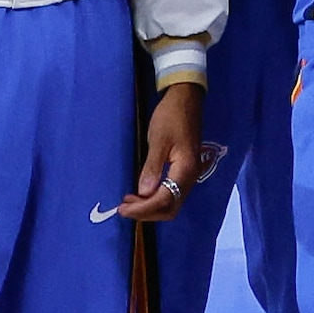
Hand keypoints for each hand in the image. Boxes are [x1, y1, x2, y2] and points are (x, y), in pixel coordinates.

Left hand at [118, 80, 211, 222]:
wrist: (186, 99)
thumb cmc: (171, 116)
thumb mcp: (159, 140)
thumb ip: (152, 167)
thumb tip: (143, 192)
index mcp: (185, 170)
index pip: (164, 200)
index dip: (143, 208)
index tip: (123, 208)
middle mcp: (190, 177)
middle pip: (170, 208)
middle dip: (147, 213)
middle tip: (124, 208)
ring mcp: (188, 175)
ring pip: (171, 203)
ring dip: (150, 207)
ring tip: (130, 202)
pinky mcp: (184, 171)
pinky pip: (171, 194)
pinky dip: (155, 199)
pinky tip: (142, 193)